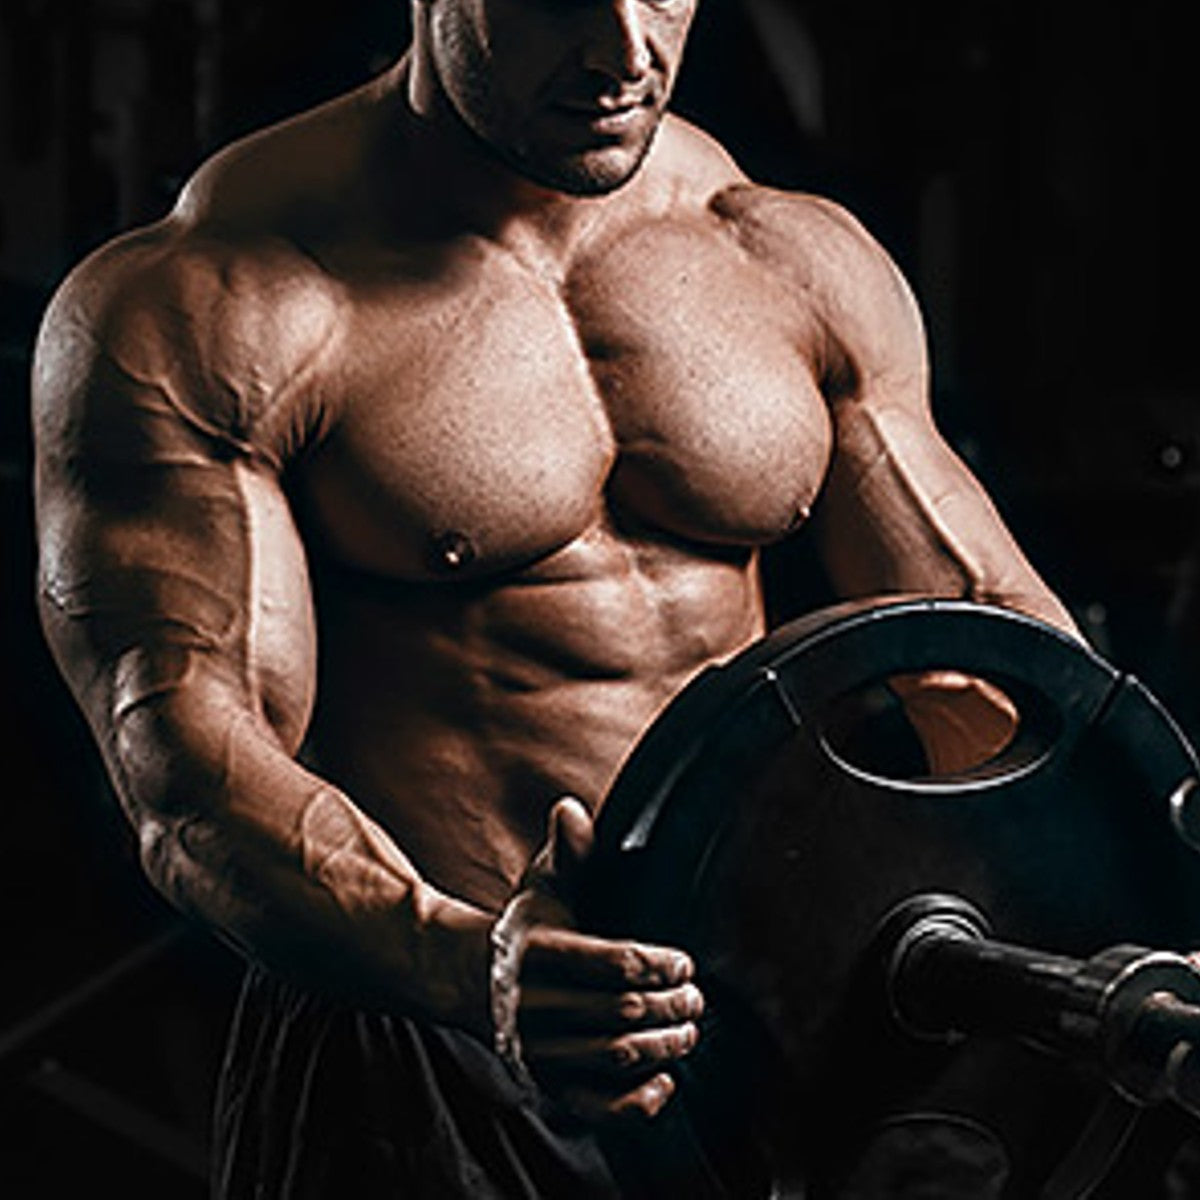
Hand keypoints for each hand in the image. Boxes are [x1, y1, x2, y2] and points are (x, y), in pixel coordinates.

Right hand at [490, 797, 703, 1121]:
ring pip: (612, 1057)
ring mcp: (538, 1049)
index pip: (611, 961)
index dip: (656, 963)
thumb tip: (571, 806)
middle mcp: (533, 1005)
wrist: (463, 980)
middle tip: (697, 998)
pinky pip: (592, 1106)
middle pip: (620, 1011)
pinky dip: (633, 1104)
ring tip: (690, 1030)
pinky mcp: (544, 1083)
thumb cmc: (522, 928)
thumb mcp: (540, 887)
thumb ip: (566, 852)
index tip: (683, 961)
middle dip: (670, 1005)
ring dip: (662, 1047)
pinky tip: (665, 1085)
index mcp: (537, 951)